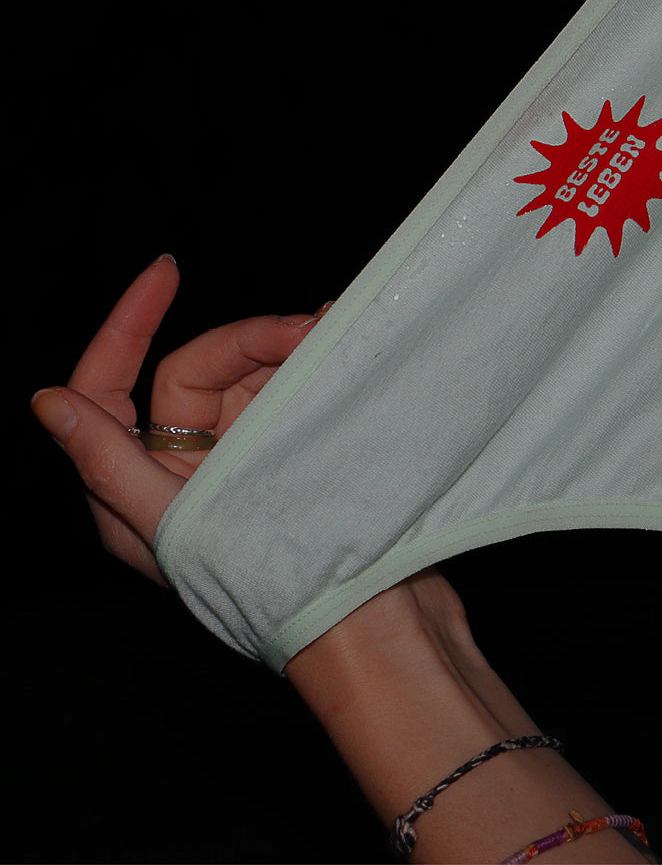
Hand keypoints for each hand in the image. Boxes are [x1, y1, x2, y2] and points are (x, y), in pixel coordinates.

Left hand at [30, 255, 324, 584]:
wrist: (377, 626)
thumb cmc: (277, 585)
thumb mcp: (176, 526)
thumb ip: (110, 464)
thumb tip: (49, 401)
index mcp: (139, 498)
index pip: (108, 391)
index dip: (129, 324)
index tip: (168, 271)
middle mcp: (186, 476)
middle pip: (198, 373)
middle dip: (253, 340)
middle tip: (312, 330)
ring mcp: (244, 467)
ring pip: (253, 379)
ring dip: (293, 349)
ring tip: (339, 336)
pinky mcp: (297, 463)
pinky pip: (295, 396)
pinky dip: (317, 369)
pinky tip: (347, 351)